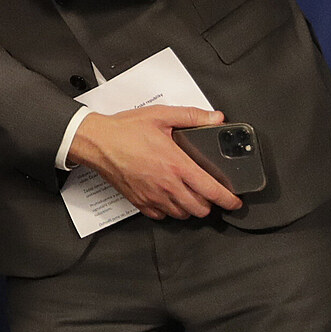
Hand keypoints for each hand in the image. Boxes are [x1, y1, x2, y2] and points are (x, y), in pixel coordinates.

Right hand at [67, 106, 242, 219]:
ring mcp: (153, 196)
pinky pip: (162, 215)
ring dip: (189, 207)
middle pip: (201, 209)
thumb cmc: (124, 130)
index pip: (213, 191)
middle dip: (209, 204)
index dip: (229, 200)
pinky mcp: (140, 202)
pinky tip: (167, 197)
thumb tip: (216, 118)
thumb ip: (191, 116)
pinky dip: (168, 210)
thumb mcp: (160, 115)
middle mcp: (168, 185)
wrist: (95, 141)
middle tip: (208, 194)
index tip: (235, 201)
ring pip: (183, 215)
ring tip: (188, 195)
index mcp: (177, 165)